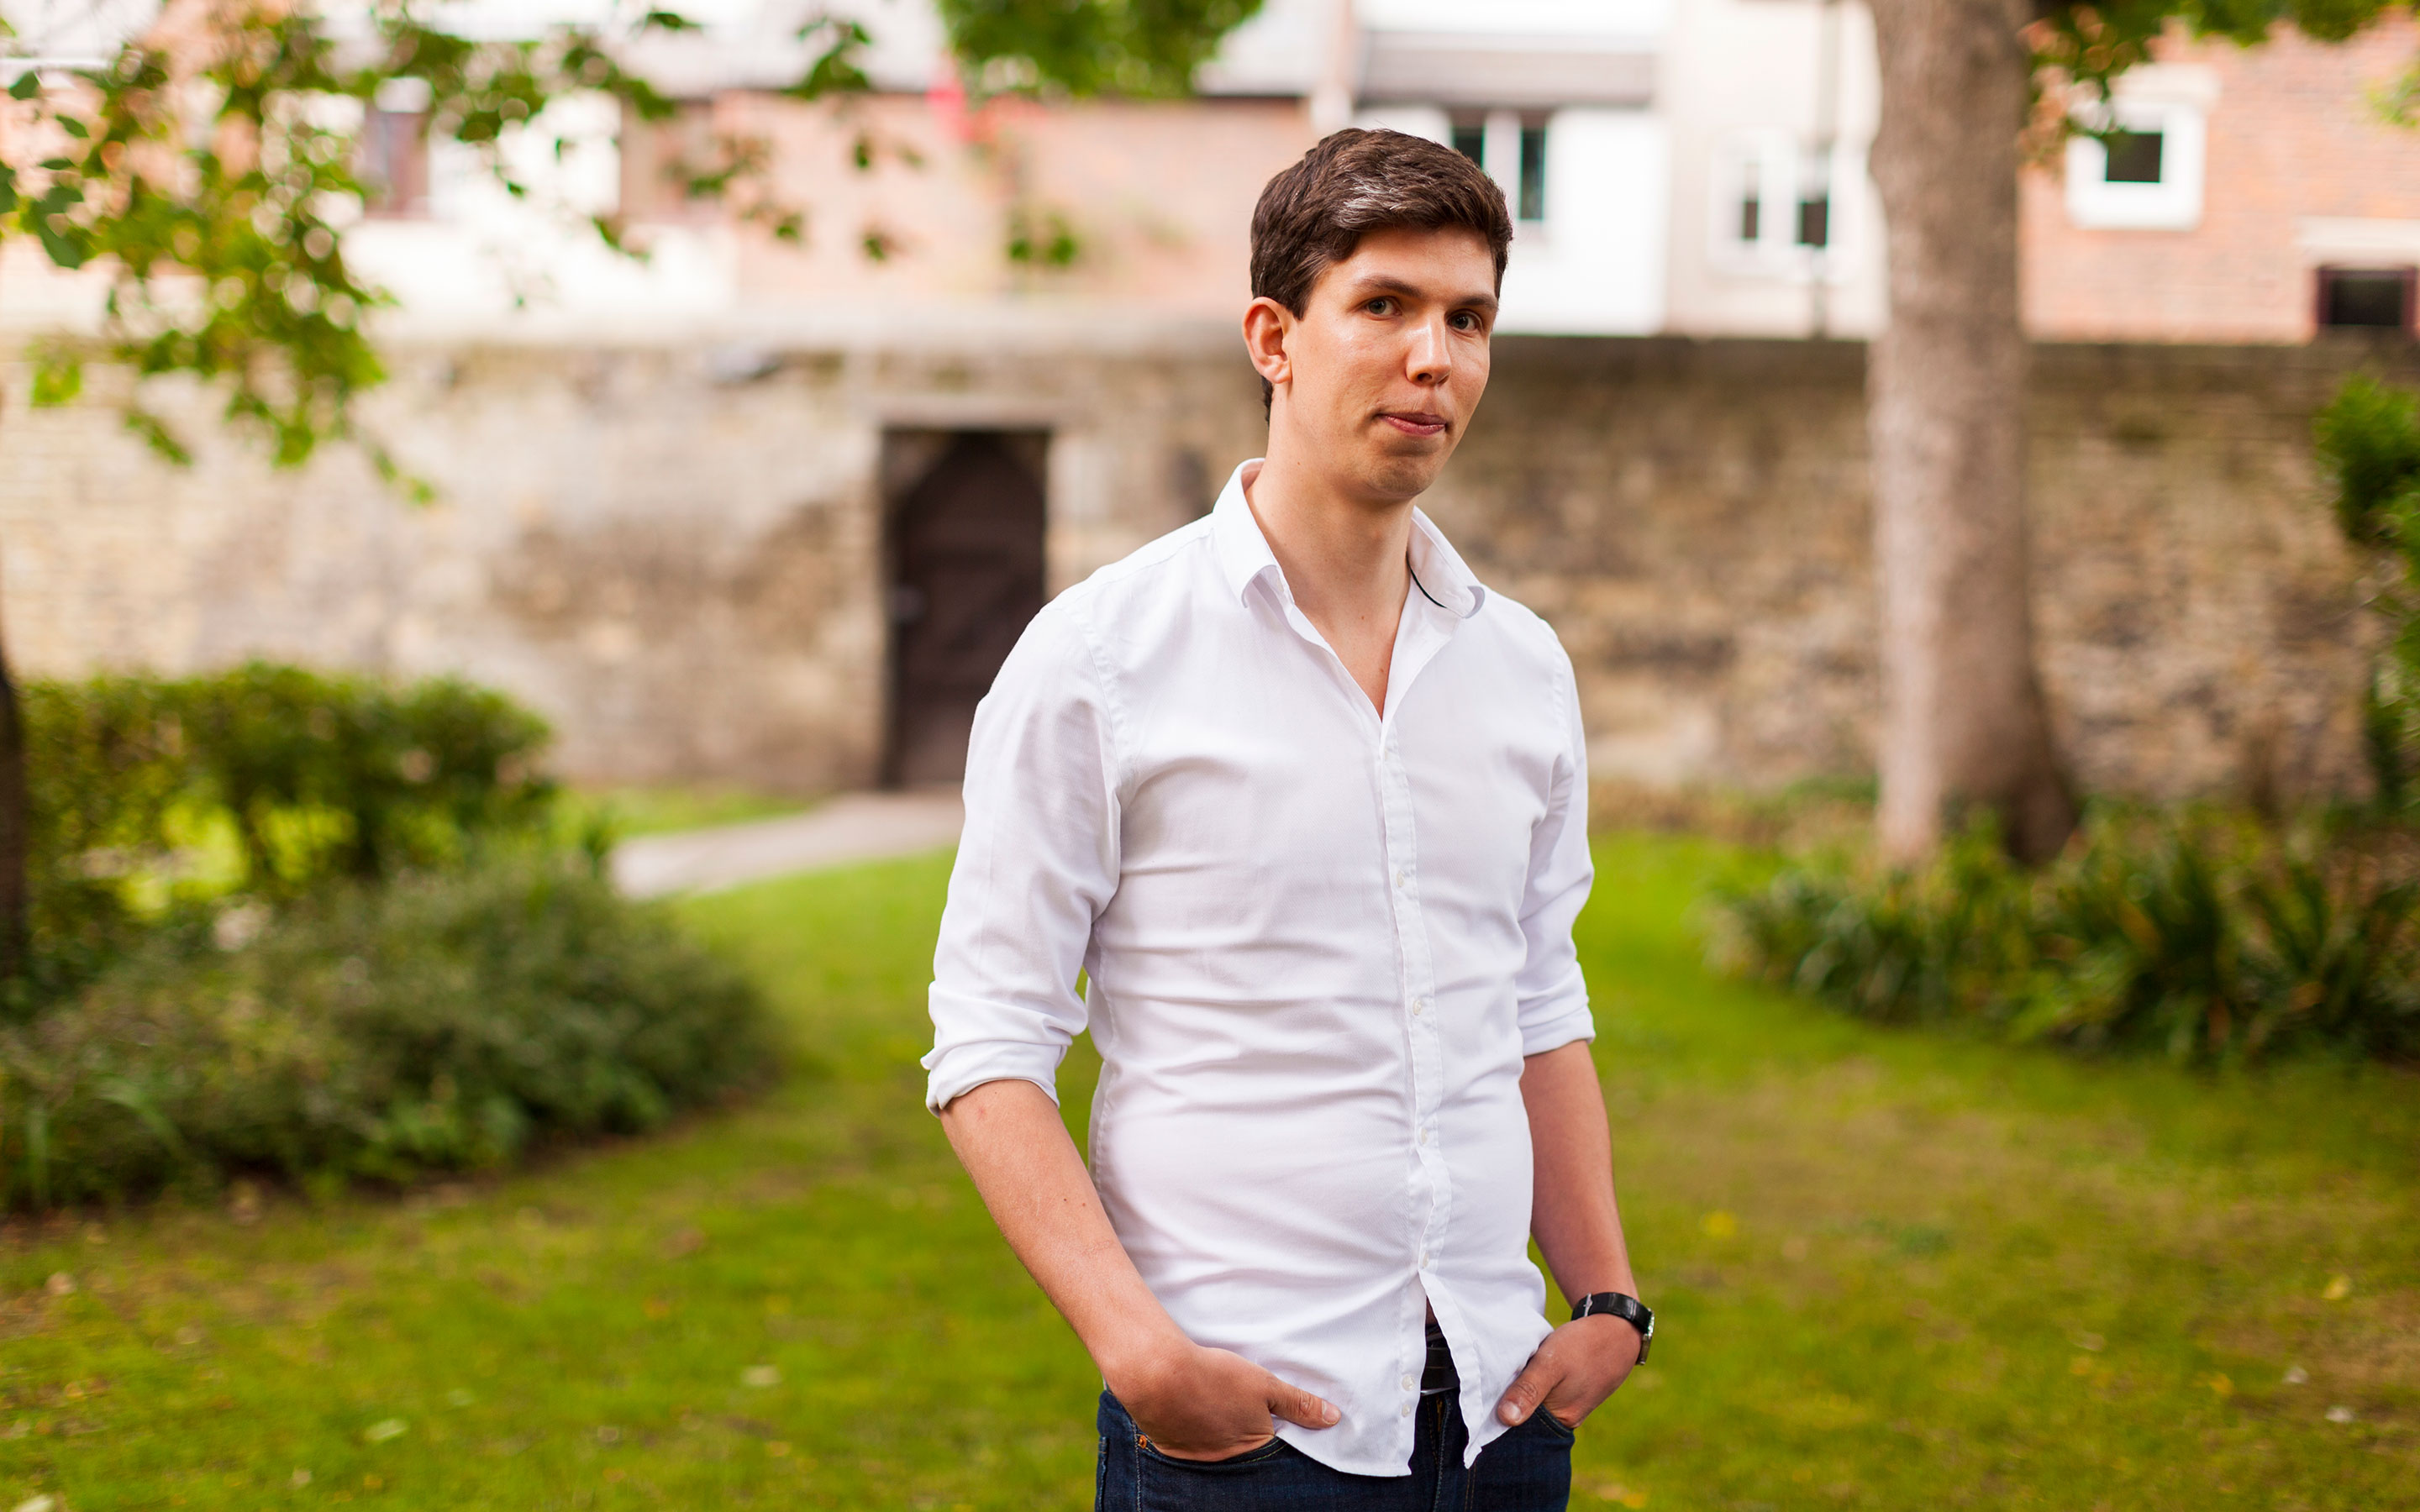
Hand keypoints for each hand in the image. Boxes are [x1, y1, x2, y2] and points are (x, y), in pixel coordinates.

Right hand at [1110, 1341, 1339, 1460]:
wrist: (1157, 1374)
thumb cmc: (1215, 1378)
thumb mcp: (1265, 1385)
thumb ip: (1298, 1403)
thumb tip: (1333, 1419)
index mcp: (1253, 1445)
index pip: (1275, 1448)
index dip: (1277, 1431)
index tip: (1275, 1418)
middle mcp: (1226, 1461)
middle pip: (1244, 1451)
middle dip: (1247, 1433)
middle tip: (1239, 1408)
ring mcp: (1196, 1457)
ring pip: (1215, 1448)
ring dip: (1218, 1432)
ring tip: (1215, 1407)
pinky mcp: (1171, 1448)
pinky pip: (1189, 1445)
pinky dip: (1193, 1431)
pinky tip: (1191, 1411)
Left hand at [1495, 1314, 1642, 1430]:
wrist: (1617, 1329)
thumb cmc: (1583, 1345)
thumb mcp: (1551, 1364)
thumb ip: (1528, 1390)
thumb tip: (1505, 1419)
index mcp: (1561, 1419)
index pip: (1520, 1426)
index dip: (1499, 1414)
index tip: (1481, 1398)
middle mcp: (1565, 1418)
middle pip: (1527, 1417)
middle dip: (1508, 1402)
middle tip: (1488, 1380)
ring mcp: (1570, 1405)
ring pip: (1535, 1403)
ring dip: (1520, 1391)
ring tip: (1502, 1373)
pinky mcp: (1570, 1391)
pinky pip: (1544, 1393)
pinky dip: (1532, 1383)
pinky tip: (1522, 1370)